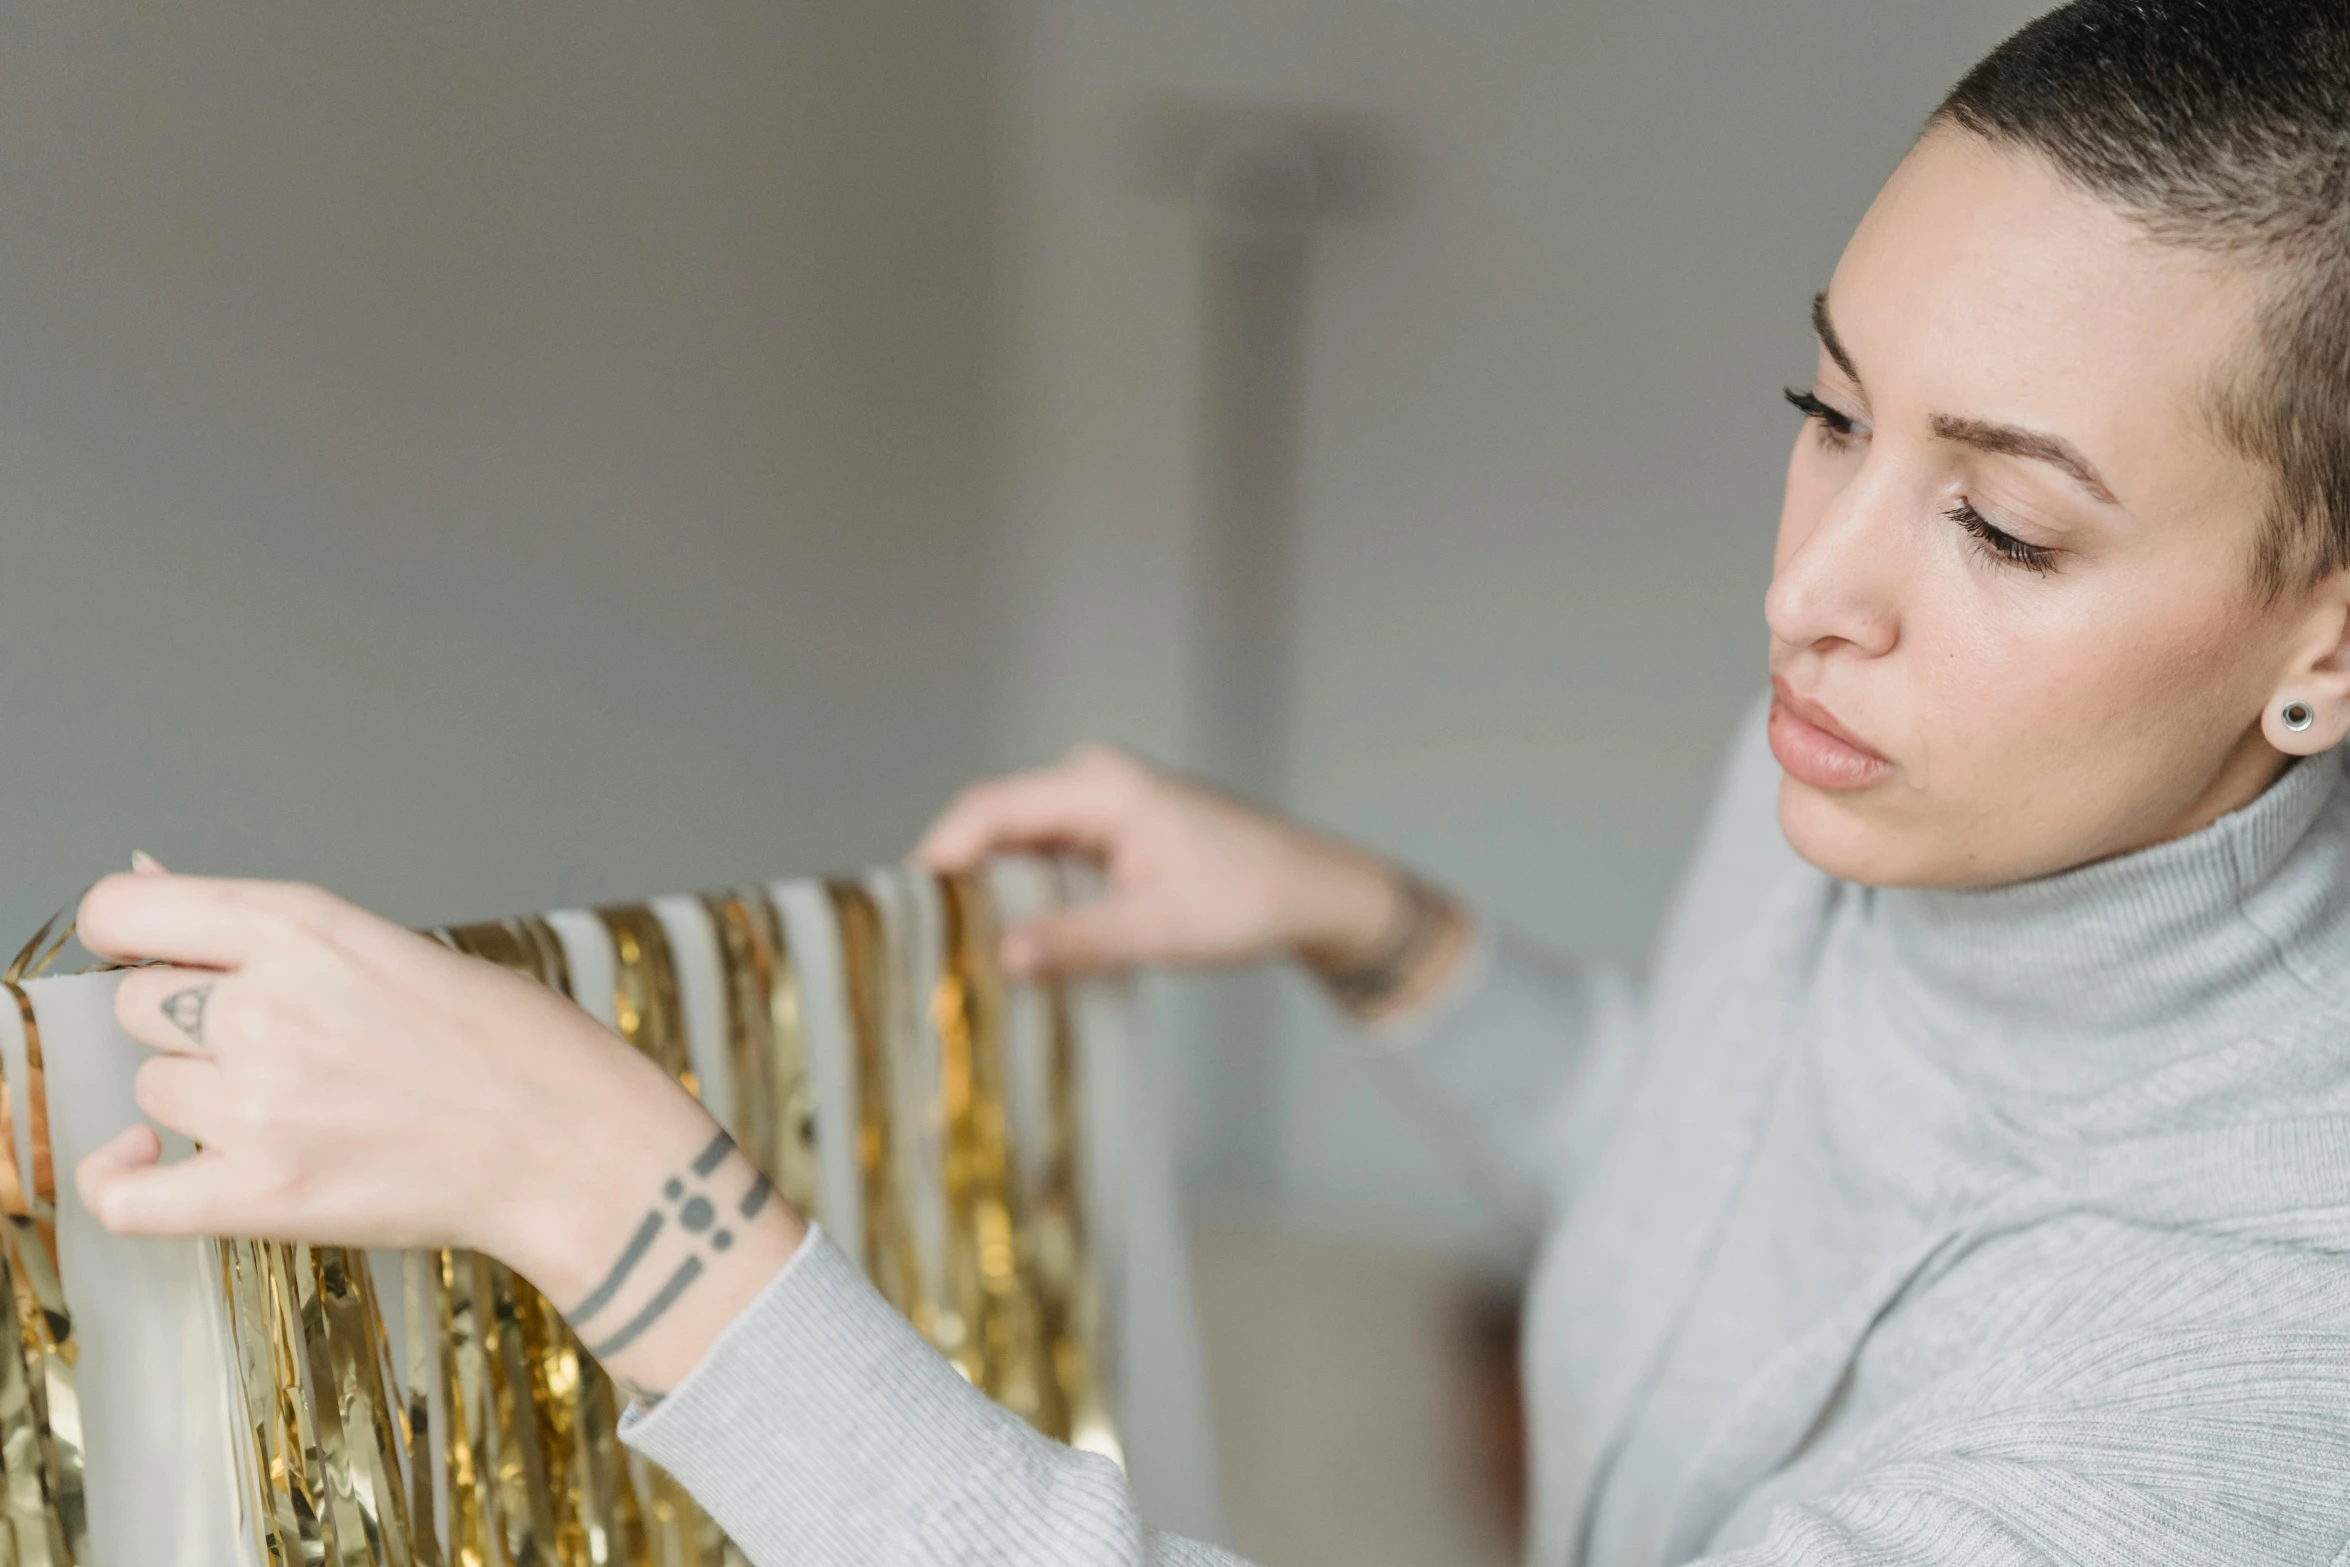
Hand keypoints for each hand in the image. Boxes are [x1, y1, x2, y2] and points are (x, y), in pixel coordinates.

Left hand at [73, 868, 804, 1397]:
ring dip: (198, 1099)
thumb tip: (148, 885)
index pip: (122, 912)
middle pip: (140, 1006)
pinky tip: (151, 1167)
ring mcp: (252, 1103)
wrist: (577, 1147)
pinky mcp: (258, 1193)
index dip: (132, 935)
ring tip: (290, 1108)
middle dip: (190, 1024)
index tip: (155, 956)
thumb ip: (269, 930)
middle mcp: (261, 1006)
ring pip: (152, 1092)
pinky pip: (124, 1195)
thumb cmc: (518, 1047)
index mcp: (299, 927)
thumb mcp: (395, 947)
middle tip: (276, 1047)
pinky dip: (122, 1182)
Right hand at [915, 745, 1466, 1012]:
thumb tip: (1001, 957)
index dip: (936, 855)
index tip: (903, 909)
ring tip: (951, 946)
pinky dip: (1021, 892)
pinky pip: (1043, 855)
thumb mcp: (1160, 930)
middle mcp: (1093, 782)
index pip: (989, 809)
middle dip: (953, 877)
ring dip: (986, 889)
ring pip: (1015, 842)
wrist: (1312, 892)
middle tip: (919, 940)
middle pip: (993, 823)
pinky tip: (1006, 938)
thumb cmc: (1249, 898)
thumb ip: (1078, 942)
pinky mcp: (1109, 832)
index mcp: (1101, 787)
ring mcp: (1100, 804)